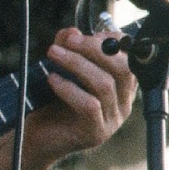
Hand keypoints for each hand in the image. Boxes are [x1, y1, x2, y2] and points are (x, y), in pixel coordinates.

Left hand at [24, 27, 137, 169]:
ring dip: (76, 63)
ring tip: (53, 53)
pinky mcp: (95, 132)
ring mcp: (112, 120)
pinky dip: (69, 88)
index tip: (87, 32)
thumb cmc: (52, 102)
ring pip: (104, 84)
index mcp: (121, 87)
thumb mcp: (61, 69)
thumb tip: (72, 31)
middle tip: (68, 40)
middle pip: (123, 69)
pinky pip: (89, 105)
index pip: (130, 59)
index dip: (113, 41)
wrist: (37, 138)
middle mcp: (122, 103)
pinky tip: (52, 79)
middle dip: (94, 48)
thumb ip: (69, 48)